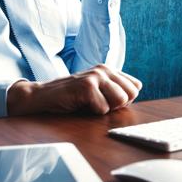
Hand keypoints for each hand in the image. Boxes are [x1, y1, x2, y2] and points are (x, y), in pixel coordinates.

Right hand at [6, 65, 141, 115]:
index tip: (106, 100)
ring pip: (120, 100)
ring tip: (89, 103)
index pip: (136, 86)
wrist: (44, 96)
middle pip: (131, 94)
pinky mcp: (87, 86)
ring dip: (104, 108)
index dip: (124, 100)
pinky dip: (92, 112)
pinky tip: (80, 104)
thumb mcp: (97, 91)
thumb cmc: (72, 97)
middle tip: (96, 102)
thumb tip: (137, 89)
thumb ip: (116, 89)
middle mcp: (104, 69)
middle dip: (116, 105)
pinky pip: (103, 109)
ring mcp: (95, 76)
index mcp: (109, 69)